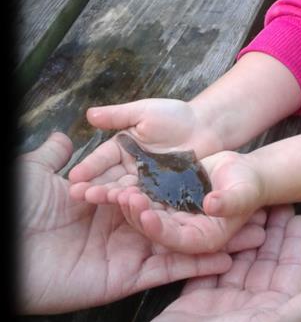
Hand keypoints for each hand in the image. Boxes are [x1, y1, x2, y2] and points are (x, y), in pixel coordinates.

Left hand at [16, 133, 247, 314]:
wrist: (3, 250)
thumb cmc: (18, 207)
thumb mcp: (36, 171)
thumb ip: (58, 157)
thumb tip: (67, 136)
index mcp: (107, 204)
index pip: (157, 194)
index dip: (190, 188)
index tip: (224, 181)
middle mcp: (123, 229)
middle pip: (178, 220)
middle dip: (214, 217)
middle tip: (256, 213)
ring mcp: (127, 254)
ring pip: (180, 245)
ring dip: (215, 241)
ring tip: (256, 235)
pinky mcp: (127, 278)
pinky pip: (167, 270)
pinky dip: (197, 265)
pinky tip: (228, 258)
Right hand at [68, 98, 222, 201]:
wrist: (206, 127)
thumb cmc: (175, 116)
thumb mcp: (144, 112)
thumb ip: (118, 115)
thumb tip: (89, 114)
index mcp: (122, 149)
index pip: (102, 159)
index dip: (88, 168)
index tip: (74, 177)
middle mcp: (131, 168)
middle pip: (111, 179)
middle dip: (95, 186)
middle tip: (79, 195)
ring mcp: (148, 182)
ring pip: (127, 191)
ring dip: (112, 196)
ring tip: (97, 201)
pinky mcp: (164, 192)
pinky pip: (150, 199)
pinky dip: (139, 204)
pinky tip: (127, 208)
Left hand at [104, 150, 266, 254]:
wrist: (240, 172)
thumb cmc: (248, 185)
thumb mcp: (243, 192)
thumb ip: (230, 202)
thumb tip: (212, 206)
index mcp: (203, 238)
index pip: (178, 240)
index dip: (161, 231)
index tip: (146, 216)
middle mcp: (183, 233)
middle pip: (155, 229)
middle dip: (138, 215)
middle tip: (122, 198)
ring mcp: (171, 219)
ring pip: (145, 214)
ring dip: (129, 204)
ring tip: (113, 190)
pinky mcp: (164, 203)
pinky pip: (144, 198)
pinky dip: (130, 191)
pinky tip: (115, 181)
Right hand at [108, 205, 300, 321]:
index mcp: (276, 314)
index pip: (292, 269)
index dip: (296, 241)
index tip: (298, 209)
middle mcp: (253, 308)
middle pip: (266, 261)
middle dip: (271, 230)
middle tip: (270, 195)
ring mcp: (222, 304)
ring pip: (239, 261)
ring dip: (244, 233)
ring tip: (244, 202)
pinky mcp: (193, 301)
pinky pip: (210, 266)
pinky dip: (214, 247)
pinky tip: (216, 224)